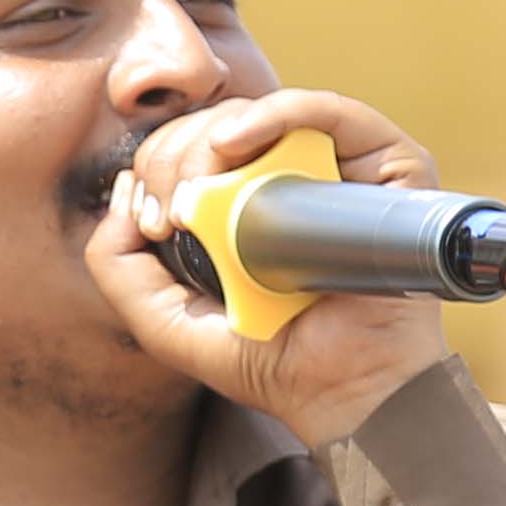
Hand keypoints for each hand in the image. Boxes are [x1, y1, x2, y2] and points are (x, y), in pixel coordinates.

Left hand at [90, 88, 459, 449]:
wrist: (348, 392)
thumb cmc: (271, 362)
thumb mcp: (166, 322)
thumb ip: (118, 268)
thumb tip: (122, 190)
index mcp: (248, 200)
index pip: (191, 148)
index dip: (158, 168)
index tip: (152, 223)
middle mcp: (295, 175)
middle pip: (219, 125)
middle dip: (175, 157)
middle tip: (171, 214)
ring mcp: (343, 166)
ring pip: (263, 114)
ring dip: (212, 138)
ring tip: (197, 186)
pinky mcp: (388, 164)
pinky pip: (328, 113)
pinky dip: (277, 113)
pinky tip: (232, 146)